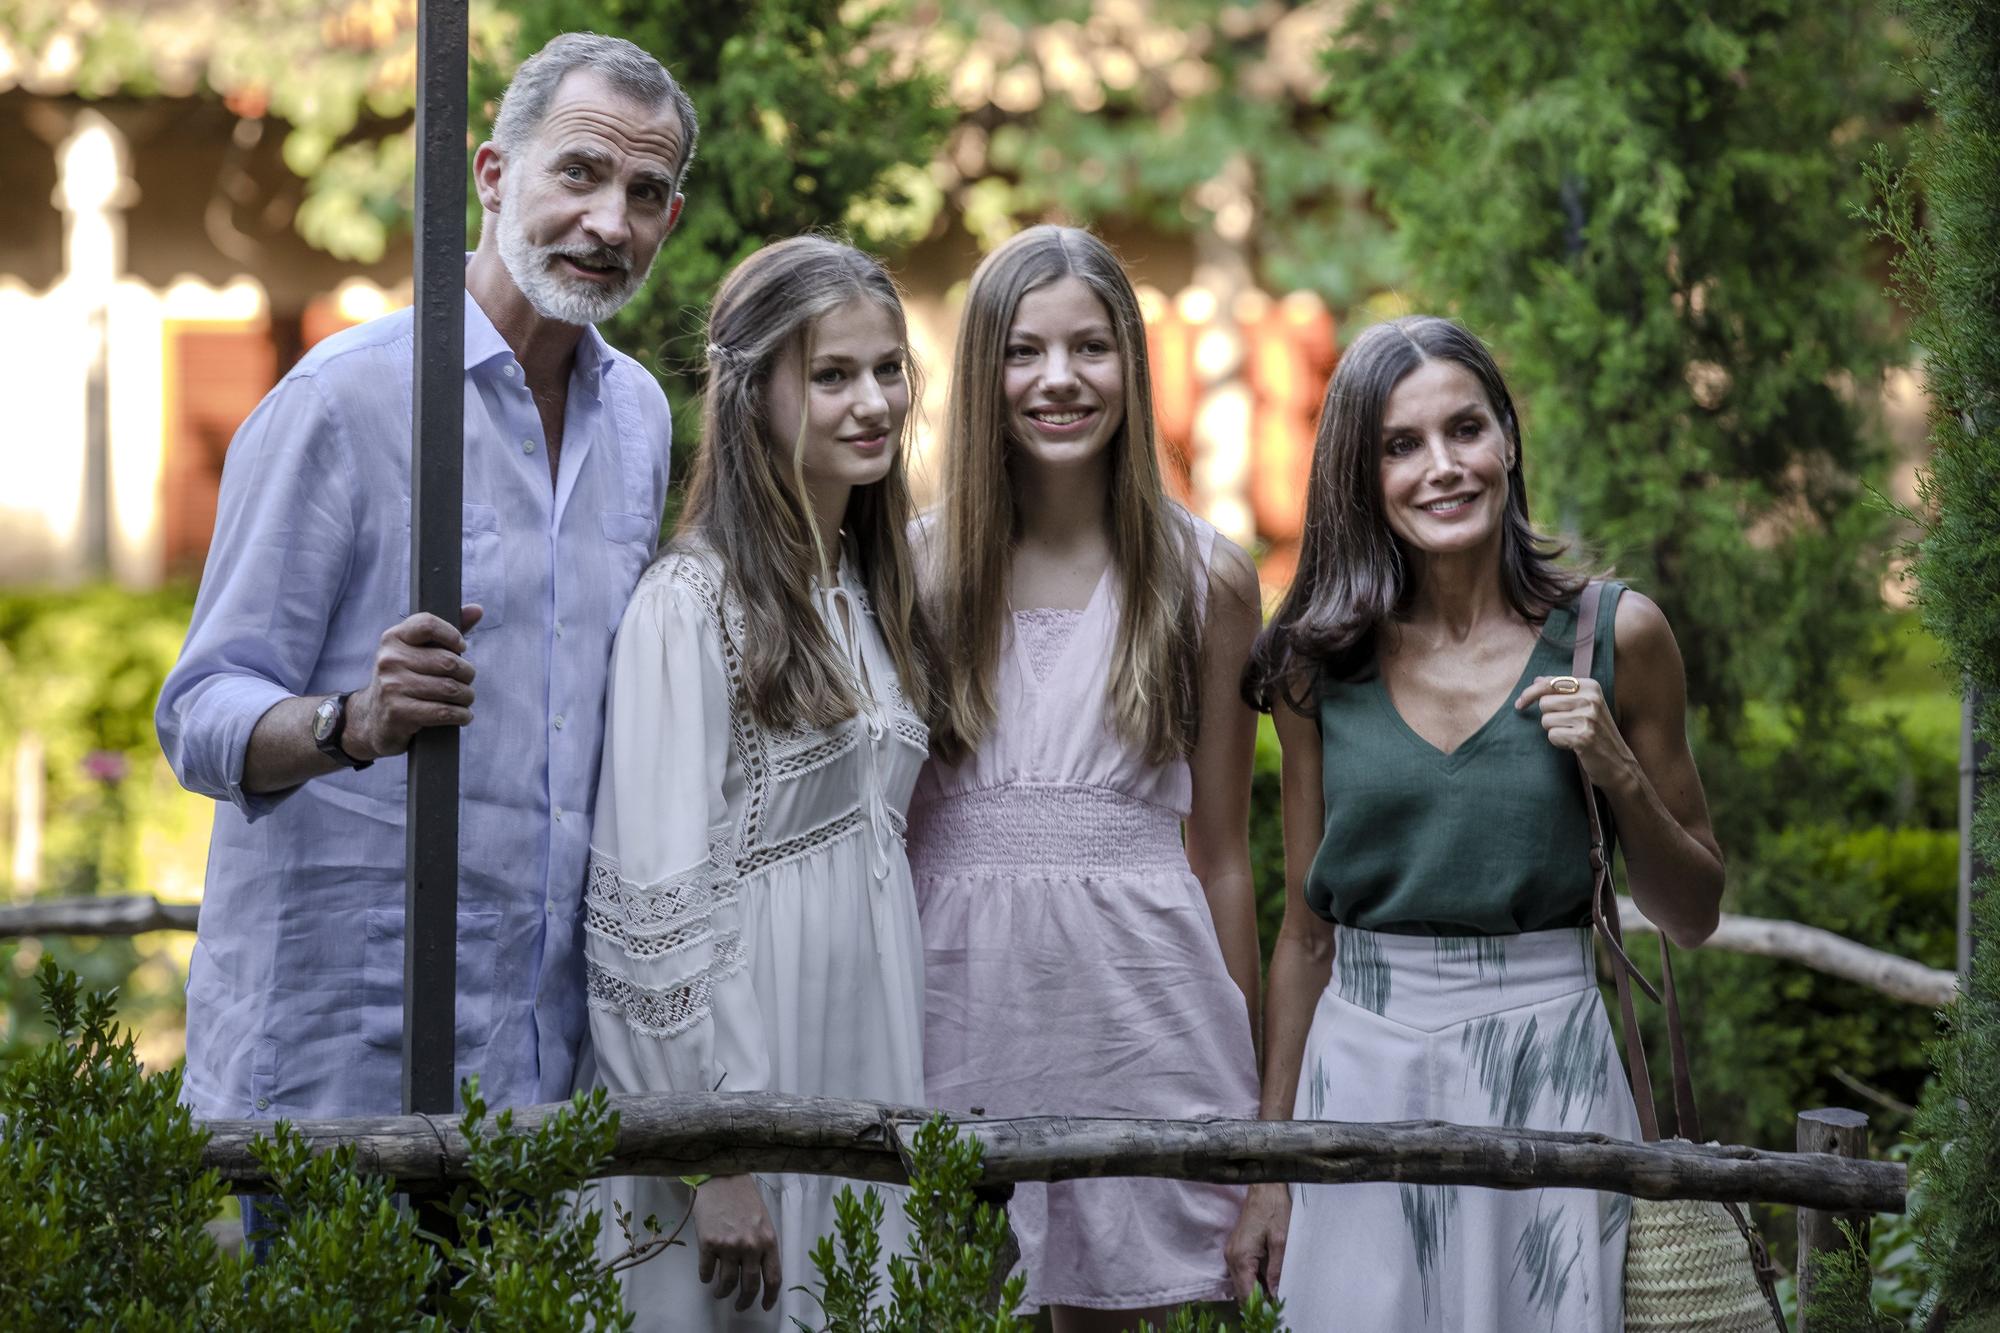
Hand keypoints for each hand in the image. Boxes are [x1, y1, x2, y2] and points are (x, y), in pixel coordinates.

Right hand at [343, 605, 482, 760]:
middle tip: (467, 681)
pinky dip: (461, 715)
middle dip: (467, 674)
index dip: (452, 635)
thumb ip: (446, 632)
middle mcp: (389, 659)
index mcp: (393, 638)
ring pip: (450, 688)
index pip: (428, 624)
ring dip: (466, 696)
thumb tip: (477, 609)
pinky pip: (443, 712)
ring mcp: (391, 686)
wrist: (373, 718)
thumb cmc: (404, 679)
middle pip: (449, 662)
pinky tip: (462, 715)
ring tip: (465, 699)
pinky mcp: (397, 712)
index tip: (460, 648)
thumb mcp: (418, 653)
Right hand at [691, 1174, 779, 1311]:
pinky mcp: (708, 1243)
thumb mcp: (763, 1219)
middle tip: (740, 1305)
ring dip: (722, 1292)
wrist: (721, 1176)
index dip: (770, 1297)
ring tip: (720, 1293)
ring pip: (727, 1283)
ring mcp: (729, 1245)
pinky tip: (707, 1276)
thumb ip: (763, 1244)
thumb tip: (759, 1270)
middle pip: (750, 1286)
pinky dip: (706, 1278)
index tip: (765, 1305)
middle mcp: (751, 1246)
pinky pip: (706, 1272)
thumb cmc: (743, 1196)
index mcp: (769, 1240)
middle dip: (745, 1301)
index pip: (773, 1278)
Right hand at [1226, 1181, 1290, 1298]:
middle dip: (1258, 1301)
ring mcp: (1232, 1253)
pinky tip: (1269, 1282)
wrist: (1264, 1188)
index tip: (1274, 1312)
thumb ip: (1277, 1269)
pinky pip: (1243, 1273)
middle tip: (1278, 1305)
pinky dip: (1254, 1281)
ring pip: (1242, 1283)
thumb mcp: (1281, 1240)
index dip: (1260, 1306)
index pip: (1246, 1293)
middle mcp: (1231, 1257)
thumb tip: (1275, 1292)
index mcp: (1241, 1257)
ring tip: (1276, 1296)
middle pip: (1242, 1291)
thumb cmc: (1273, 1209)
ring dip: (1256, 1291)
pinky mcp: (1236, 1249)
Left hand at [1514, 674, 1633, 790]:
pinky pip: (1552, 735)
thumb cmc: (1596, 732)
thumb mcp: (1585, 705)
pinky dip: (1559, 742)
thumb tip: (1537, 679)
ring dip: (1555, 730)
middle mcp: (1591, 699)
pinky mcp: (1583, 736)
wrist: (1617, 762)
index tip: (1520, 703)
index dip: (1530, 693)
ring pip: (1546, 720)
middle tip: (1567, 725)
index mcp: (1590, 686)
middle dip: (1549, 716)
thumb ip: (1562, 691)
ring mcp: (1588, 717)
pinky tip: (1574, 745)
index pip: (1549, 683)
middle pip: (1544, 703)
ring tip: (1573, 734)